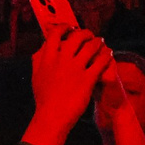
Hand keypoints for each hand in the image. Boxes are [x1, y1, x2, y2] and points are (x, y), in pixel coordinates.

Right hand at [30, 26, 115, 141]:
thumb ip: (39, 59)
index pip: (55, 33)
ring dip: (98, 42)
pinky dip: (106, 56)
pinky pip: (101, 61)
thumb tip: (42, 47)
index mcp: (47, 58)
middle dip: (86, 33)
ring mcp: (75, 69)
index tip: (70, 28)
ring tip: (101, 43)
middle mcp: (61, 60)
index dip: (64, 27)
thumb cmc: (44, 98)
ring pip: (91, 46)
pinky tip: (108, 55)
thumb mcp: (36, 76)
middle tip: (90, 35)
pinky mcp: (87, 79)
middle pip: (77, 36)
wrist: (52, 117)